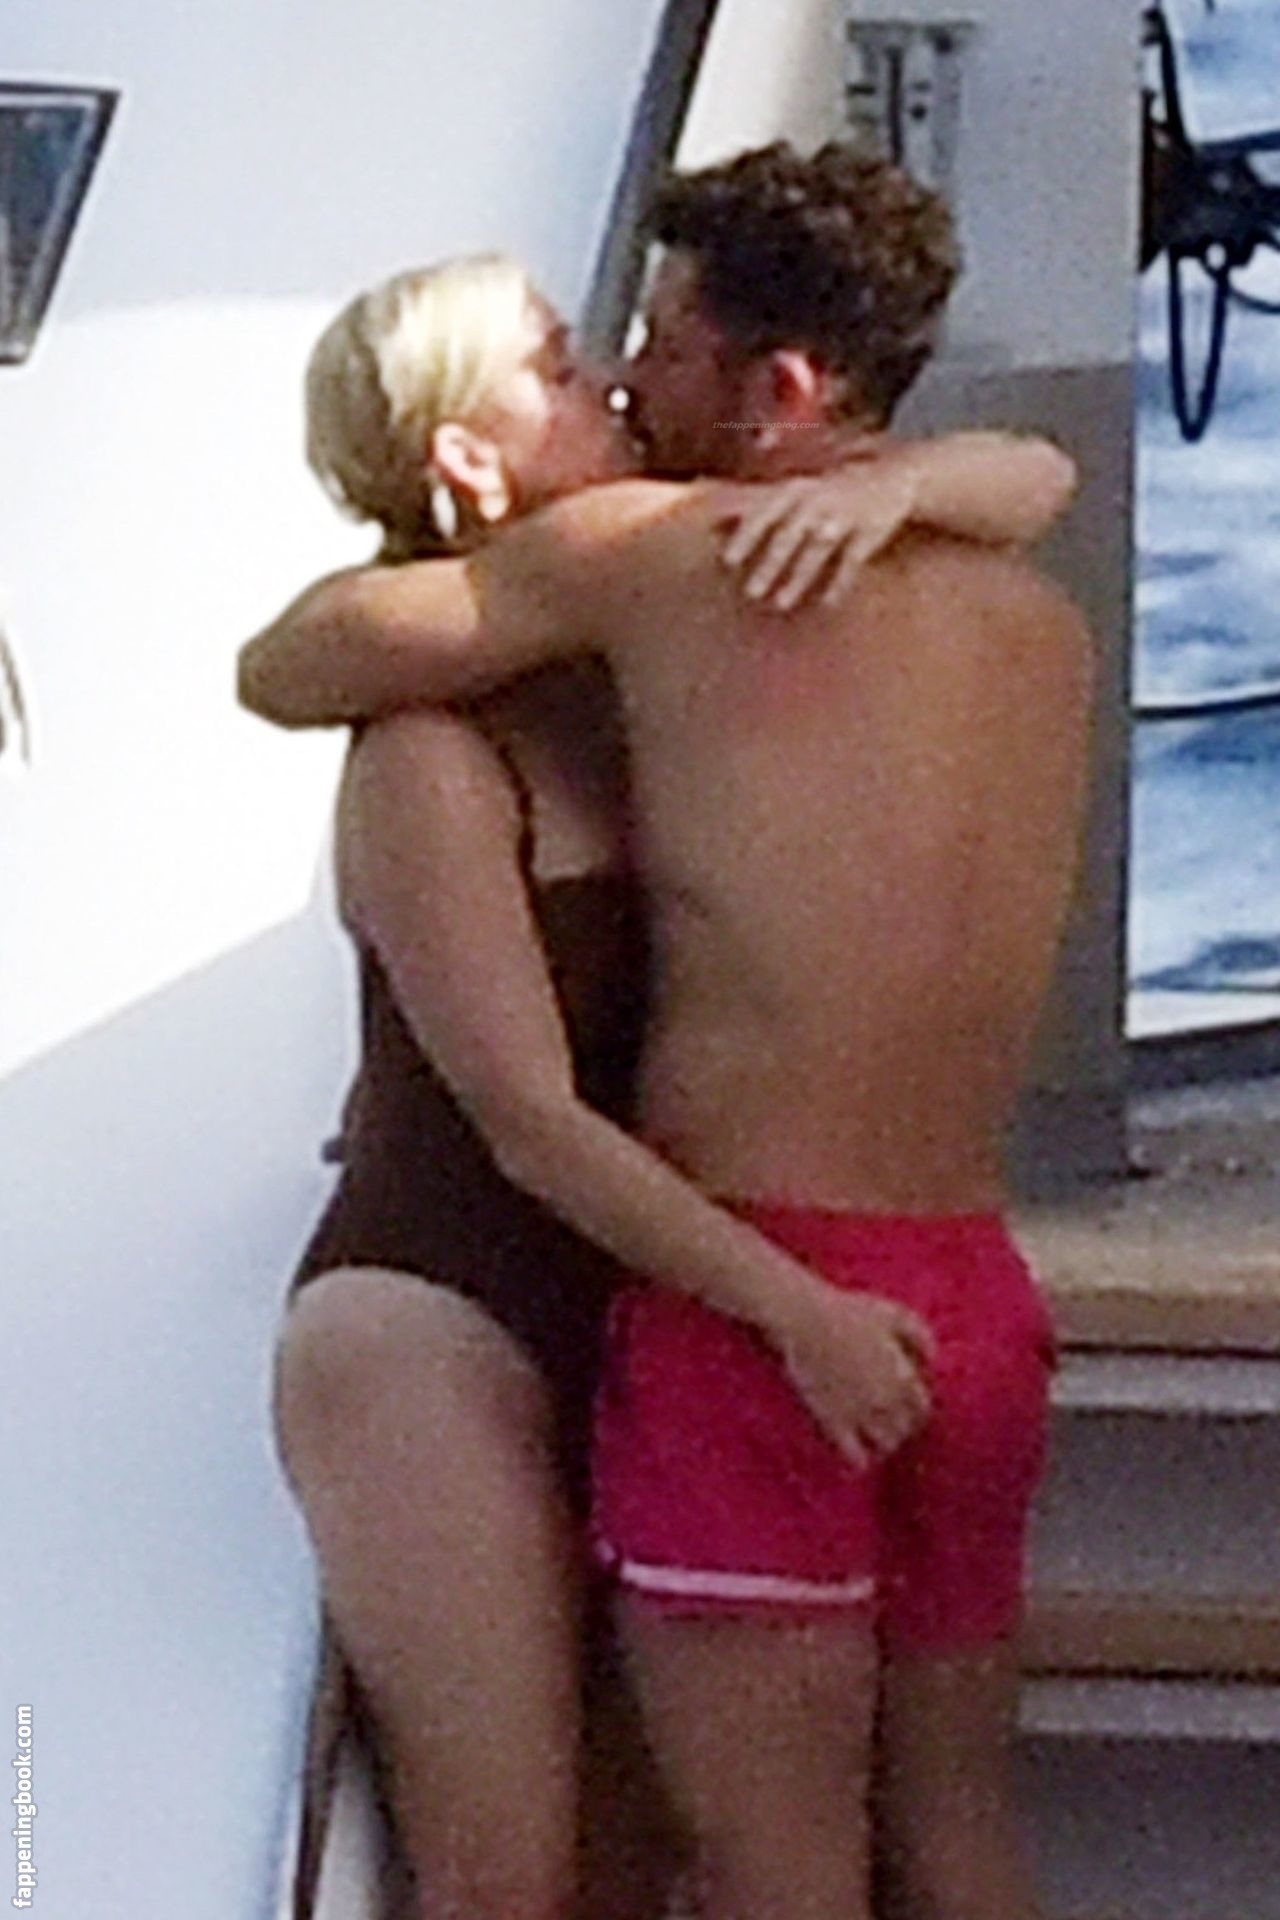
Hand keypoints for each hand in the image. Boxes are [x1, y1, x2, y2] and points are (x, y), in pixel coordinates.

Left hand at [718, 458, 918, 613]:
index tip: (727, 560)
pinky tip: (828, 603)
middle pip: (789, 535)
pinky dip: (840, 583)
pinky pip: (852, 561)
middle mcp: (820, 499)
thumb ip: (761, 502)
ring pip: (817, 550)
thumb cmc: (831, 488)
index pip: (765, 511)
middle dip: (769, 565)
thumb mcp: (798, 487)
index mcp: (798, 487)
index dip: (745, 536)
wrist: (893, 475)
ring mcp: (846, 515)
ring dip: (798, 579)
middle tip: (751, 592)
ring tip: (780, 604)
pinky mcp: (871, 531)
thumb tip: (714, 515)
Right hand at [774, 1286, 934, 1469]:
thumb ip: (921, 1335)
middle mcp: (887, 1402)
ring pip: (885, 1446)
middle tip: (888, 1417)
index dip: (915, 1407)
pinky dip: (860, 1460)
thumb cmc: (850, 1312)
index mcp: (903, 1378)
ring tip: (875, 1435)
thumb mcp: (895, 1314)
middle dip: (901, 1425)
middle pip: (905, 1429)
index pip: (922, 1409)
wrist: (806, 1320)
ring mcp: (859, 1415)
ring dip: (884, 1442)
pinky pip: (854, 1458)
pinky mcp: (832, 1422)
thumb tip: (933, 1359)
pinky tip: (857, 1454)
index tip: (905, 1403)